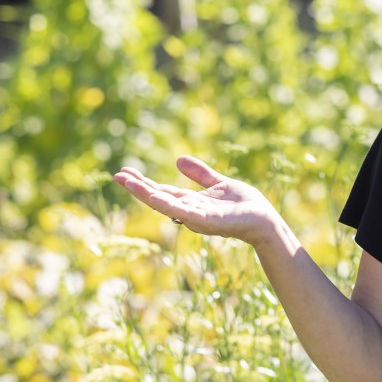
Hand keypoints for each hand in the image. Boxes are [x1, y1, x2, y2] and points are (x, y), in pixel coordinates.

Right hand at [113, 156, 280, 246]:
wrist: (264, 219)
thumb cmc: (244, 205)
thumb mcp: (220, 182)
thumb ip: (200, 174)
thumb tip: (178, 159)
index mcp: (191, 202)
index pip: (162, 191)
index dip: (143, 183)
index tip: (124, 172)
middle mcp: (189, 211)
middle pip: (159, 198)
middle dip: (138, 188)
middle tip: (117, 176)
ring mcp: (197, 218)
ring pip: (167, 205)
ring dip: (147, 195)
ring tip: (128, 183)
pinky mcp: (209, 221)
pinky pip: (186, 213)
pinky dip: (171, 206)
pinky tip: (156, 198)